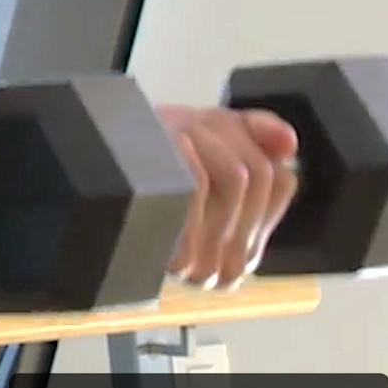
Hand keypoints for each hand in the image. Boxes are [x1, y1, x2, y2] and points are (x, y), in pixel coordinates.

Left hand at [155, 103, 298, 289]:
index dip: (254, 142)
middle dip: (225, 136)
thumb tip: (288, 141)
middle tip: (195, 123)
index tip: (223, 126)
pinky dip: (188, 155)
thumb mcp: (213, 145)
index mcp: (249, 244)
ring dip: (205, 140)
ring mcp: (206, 264)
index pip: (282, 181)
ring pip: (234, 176)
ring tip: (179, 131)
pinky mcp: (178, 254)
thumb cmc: (152, 167)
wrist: (99, 180)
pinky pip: (199, 187)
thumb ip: (257, 136)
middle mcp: (235, 264)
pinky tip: (175, 141)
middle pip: (256, 175)